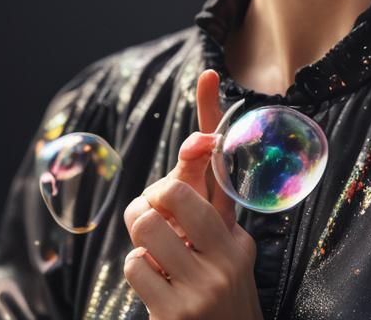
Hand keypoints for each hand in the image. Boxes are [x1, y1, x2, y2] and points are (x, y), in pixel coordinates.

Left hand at [122, 69, 261, 318]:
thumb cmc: (213, 295)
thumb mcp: (217, 252)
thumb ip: (199, 202)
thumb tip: (198, 142)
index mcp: (236, 234)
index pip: (222, 168)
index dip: (211, 115)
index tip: (208, 74)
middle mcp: (227, 254)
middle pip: (171, 190)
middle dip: (151, 202)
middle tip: (157, 222)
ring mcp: (204, 285)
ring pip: (145, 225)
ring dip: (140, 239)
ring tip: (156, 256)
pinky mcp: (178, 313)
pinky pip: (134, 265)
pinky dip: (138, 272)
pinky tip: (158, 288)